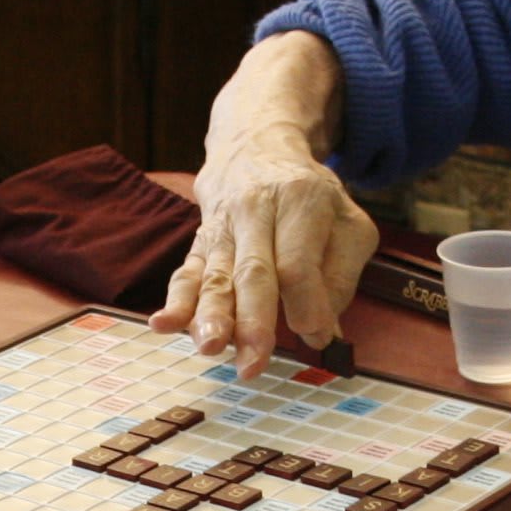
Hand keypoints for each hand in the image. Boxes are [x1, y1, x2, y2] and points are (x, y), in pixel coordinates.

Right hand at [153, 35, 374, 371]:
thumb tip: (324, 330)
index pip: (298, 261)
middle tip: (255, 363)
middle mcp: (255, 210)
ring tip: (210, 346)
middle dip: (253, 321)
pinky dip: (175, 301)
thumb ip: (342, 274)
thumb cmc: (309, 196)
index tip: (316, 337)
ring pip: (215, 275)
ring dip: (210, 315)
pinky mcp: (200, 241)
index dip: (306, 303)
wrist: (254, 146)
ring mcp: (222, 226)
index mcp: (300, 200)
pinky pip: (186, 273)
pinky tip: (162, 324)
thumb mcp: (347, 221)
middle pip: (253, 271)